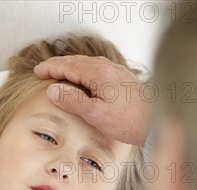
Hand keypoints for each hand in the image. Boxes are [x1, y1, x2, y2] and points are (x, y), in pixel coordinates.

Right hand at [34, 55, 149, 145]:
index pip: (68, 66)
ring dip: (72, 68)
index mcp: (98, 73)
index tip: (38, 71)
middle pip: (77, 62)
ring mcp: (117, 72)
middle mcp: (108, 68)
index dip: (51, 68)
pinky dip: (84, 72)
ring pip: (88, 65)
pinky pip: (98, 70)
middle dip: (59, 65)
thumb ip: (73, 101)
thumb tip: (53, 90)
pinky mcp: (123, 80)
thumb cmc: (128, 121)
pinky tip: (85, 82)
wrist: (158, 122)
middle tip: (44, 71)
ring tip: (60, 75)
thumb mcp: (95, 115)